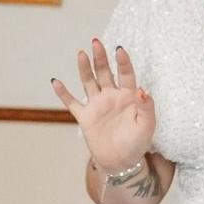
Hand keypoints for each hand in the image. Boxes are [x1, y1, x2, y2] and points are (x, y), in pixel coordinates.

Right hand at [51, 39, 155, 171]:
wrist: (121, 162)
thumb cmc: (137, 143)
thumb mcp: (147, 125)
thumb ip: (146, 106)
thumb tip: (142, 89)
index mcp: (128, 96)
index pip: (126, 74)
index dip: (123, 62)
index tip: (119, 50)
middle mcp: (111, 96)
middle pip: (105, 72)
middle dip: (100, 58)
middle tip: (96, 42)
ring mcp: (97, 105)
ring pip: (89, 82)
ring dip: (85, 69)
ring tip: (81, 54)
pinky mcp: (85, 117)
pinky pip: (72, 103)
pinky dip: (63, 93)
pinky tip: (55, 82)